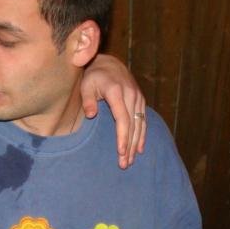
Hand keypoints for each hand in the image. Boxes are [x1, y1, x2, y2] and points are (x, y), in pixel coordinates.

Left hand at [80, 53, 145, 168]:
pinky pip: (143, 121)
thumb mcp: (86, 85)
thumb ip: (88, 100)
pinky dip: (142, 135)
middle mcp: (131, 95)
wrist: (109, 64)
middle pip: (132, 126)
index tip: (121, 152)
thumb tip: (91, 115)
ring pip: (139, 125)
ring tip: (130, 161)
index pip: (123, 118)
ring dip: (135, 144)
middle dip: (128, 147)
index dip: (123, 136)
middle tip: (124, 164)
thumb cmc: (93, 76)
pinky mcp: (140, 100)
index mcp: (117, 92)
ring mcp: (138, 98)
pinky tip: (139, 149)